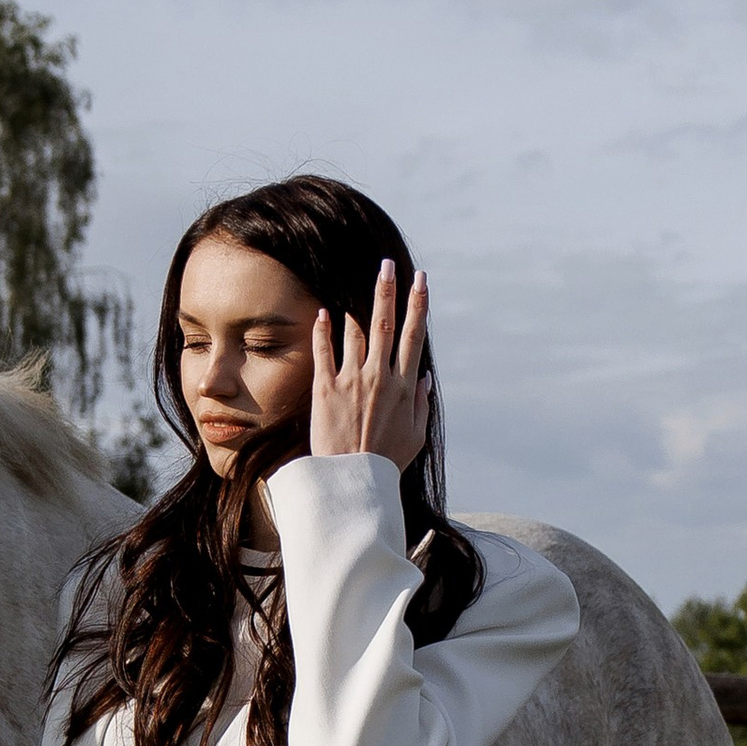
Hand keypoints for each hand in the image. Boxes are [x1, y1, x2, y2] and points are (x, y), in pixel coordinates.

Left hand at [311, 261, 429, 467]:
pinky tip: (324, 313)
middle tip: (387, 265)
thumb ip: (420, 404)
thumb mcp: (415, 436)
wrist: (351, 480)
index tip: (421, 281)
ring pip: (357, 333)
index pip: (414, 336)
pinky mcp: (326, 389)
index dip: (418, 305)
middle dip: (388, 291)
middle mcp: (380, 377)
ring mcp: (352, 381)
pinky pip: (324, 352)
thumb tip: (423, 377)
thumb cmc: (385, 463)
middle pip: (386, 324)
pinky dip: (323, 330)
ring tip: (354, 285)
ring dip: (357, 307)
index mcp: (404, 387)